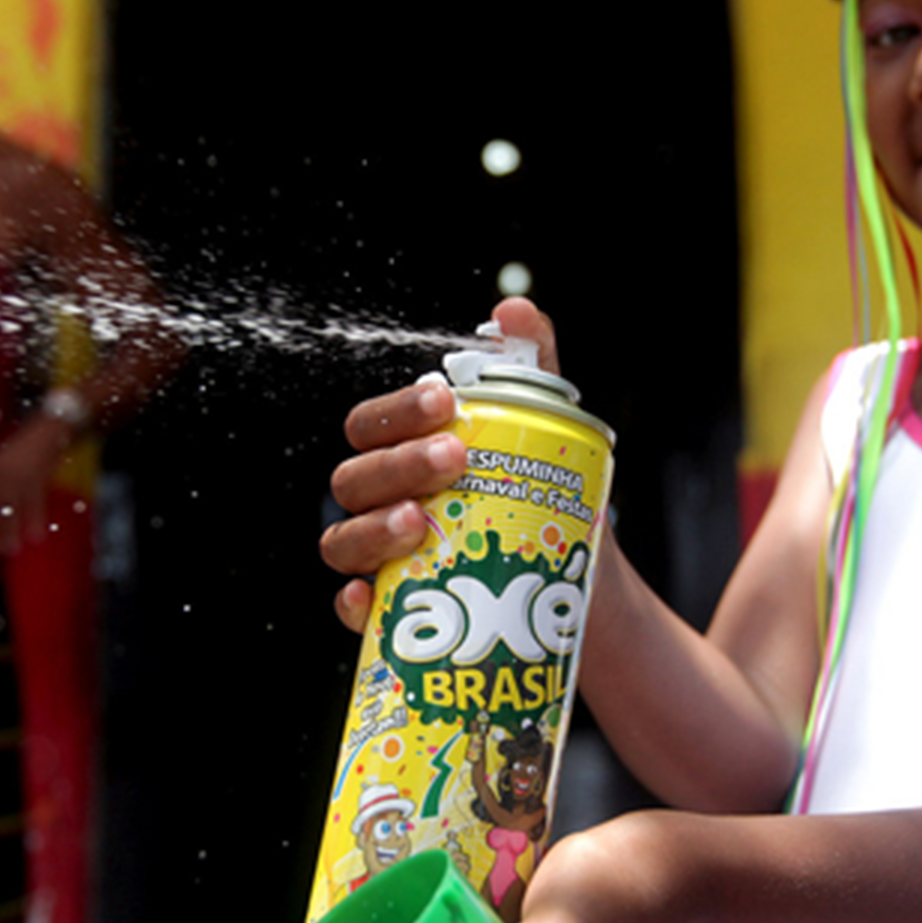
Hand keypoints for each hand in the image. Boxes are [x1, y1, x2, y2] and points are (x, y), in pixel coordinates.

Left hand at [0, 415, 75, 556]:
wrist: (54, 422)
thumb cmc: (36, 446)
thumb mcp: (16, 464)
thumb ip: (8, 486)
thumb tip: (7, 516)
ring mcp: (17, 469)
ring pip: (12, 506)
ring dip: (13, 530)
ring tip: (13, 550)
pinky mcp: (35, 471)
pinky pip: (34, 500)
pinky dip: (34, 519)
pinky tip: (35, 535)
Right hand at [322, 299, 559, 631]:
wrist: (578, 582)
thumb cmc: (540, 494)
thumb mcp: (543, 428)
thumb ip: (528, 364)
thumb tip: (512, 310)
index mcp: (403, 452)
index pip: (372, 424)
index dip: (398, 410)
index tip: (444, 400)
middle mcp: (381, 503)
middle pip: (355, 480)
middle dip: (399, 465)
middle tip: (454, 458)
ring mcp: (384, 559)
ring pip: (344, 541)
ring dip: (373, 528)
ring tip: (419, 521)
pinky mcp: (394, 612)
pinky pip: (355, 611)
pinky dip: (354, 604)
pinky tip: (371, 595)